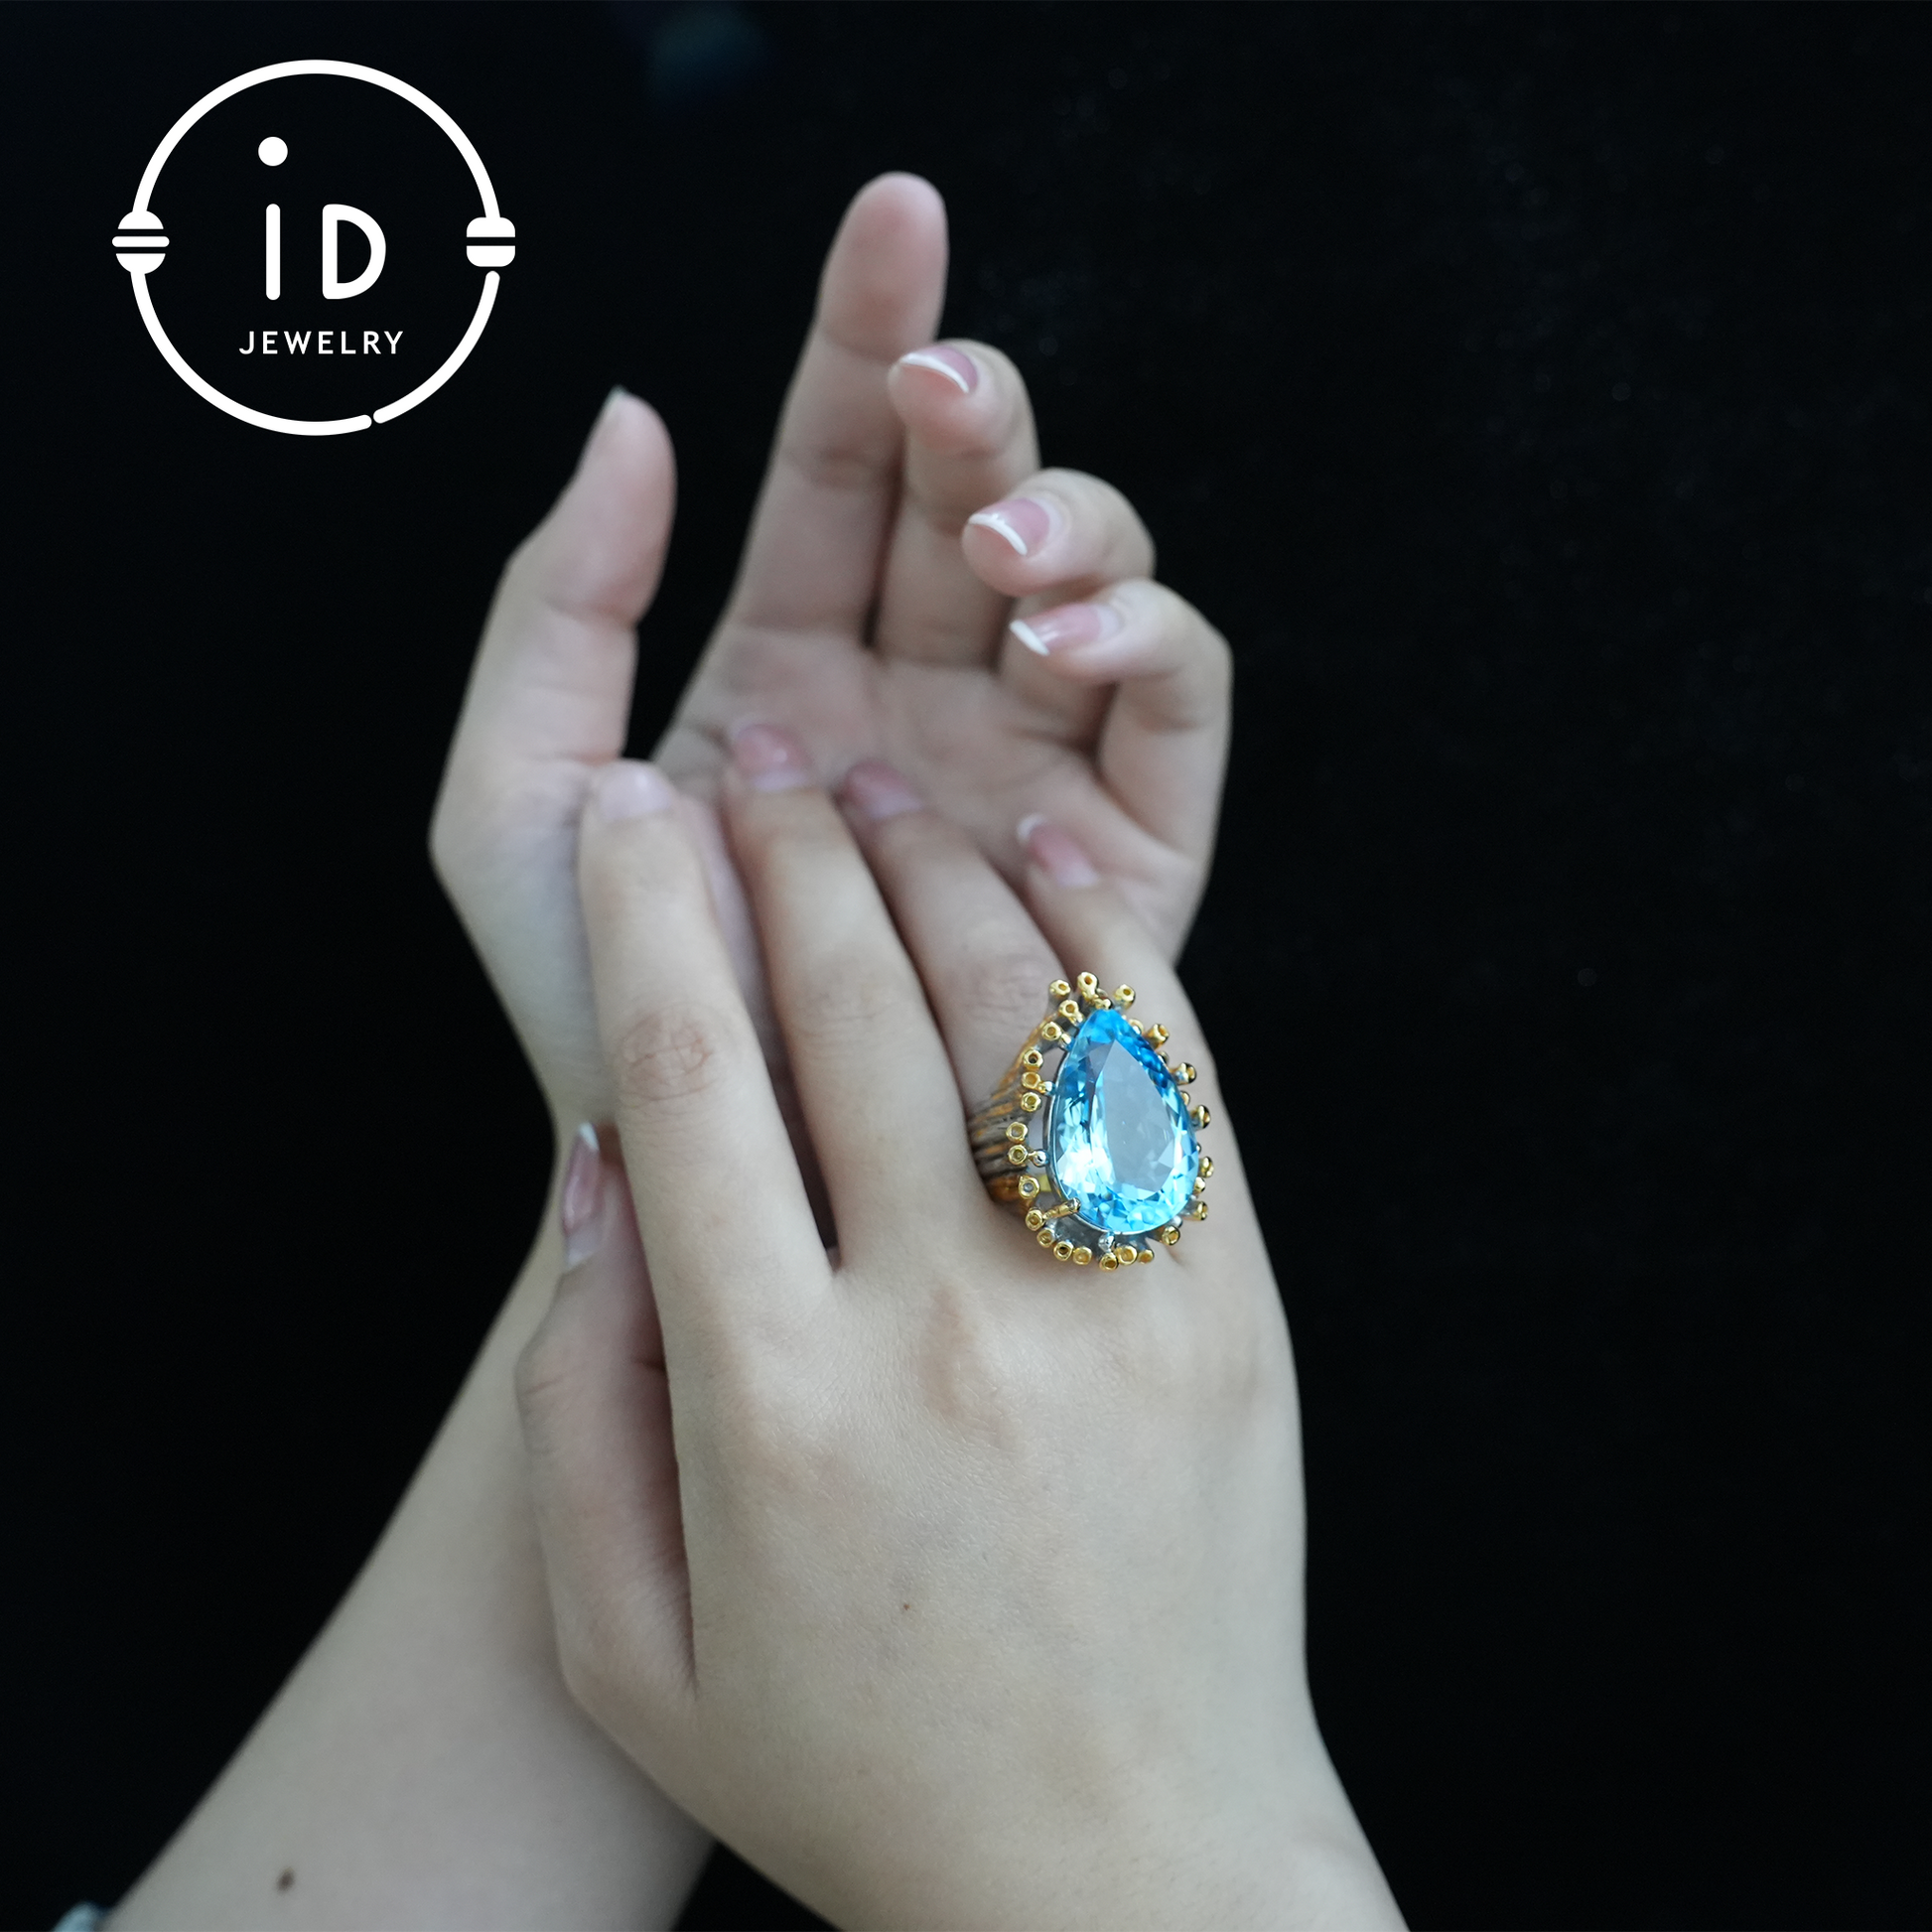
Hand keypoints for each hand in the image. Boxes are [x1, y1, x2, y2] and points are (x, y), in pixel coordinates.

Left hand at [430, 173, 1227, 1125]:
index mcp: (788, 666)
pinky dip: (1147, 649)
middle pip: (982, 498)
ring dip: (1073, 527)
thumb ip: (556, 605)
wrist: (693, 1181)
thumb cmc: (596, 1006)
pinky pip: (1173, 722)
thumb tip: (638, 413)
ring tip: (998, 561)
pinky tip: (1060, 654)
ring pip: (1101, 583)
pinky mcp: (1118, 865)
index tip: (892, 216)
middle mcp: (919, 704)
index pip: (842, 470)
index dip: (866, 335)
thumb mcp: (517, 794)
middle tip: (937, 401)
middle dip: (979, 417)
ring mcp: (1023, 776)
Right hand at [514, 735, 1402, 1931]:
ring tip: (875, 795)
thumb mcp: (631, 1640)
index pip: (688, 1075)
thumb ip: (573, 1401)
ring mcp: (1108, 1301)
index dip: (652, 913)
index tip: (636, 818)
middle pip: (848, 1000)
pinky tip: (1042, 861)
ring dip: (930, 866)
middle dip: (785, 850)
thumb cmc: (859, 1767)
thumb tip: (604, 1172)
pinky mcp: (1227, 1299)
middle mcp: (944, 1323)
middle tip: (755, 767)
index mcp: (775, 1397)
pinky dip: (1101, 940)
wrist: (1130, 1871)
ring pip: (1009, 1001)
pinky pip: (1164, 1068)